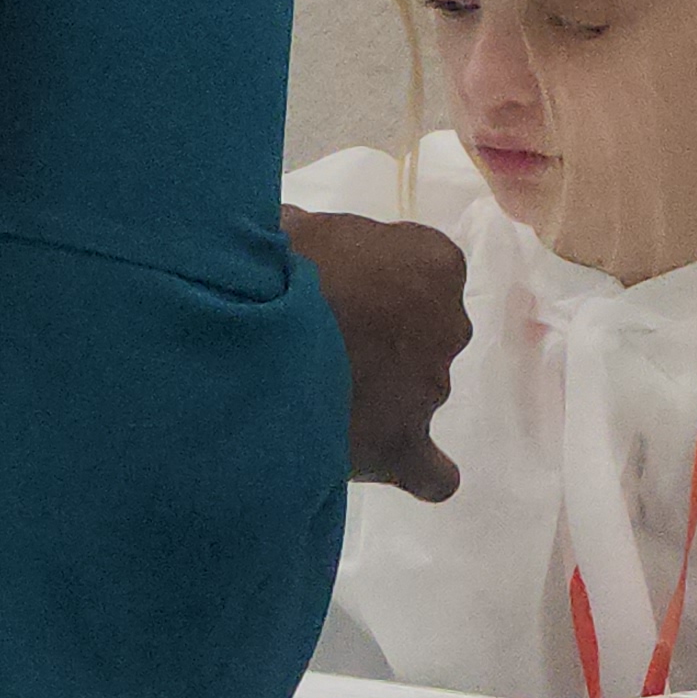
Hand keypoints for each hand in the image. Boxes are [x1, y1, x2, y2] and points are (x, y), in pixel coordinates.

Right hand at [284, 205, 470, 501]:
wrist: (248, 333)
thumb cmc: (274, 265)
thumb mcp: (298, 226)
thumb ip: (323, 239)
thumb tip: (300, 241)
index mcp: (434, 263)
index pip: (421, 268)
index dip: (375, 278)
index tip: (335, 284)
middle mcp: (448, 326)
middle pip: (422, 332)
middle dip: (381, 336)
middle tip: (319, 340)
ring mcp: (429, 388)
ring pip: (415, 392)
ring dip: (378, 391)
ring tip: (313, 396)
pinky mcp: (401, 444)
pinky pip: (432, 471)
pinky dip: (421, 471)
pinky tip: (396, 463)